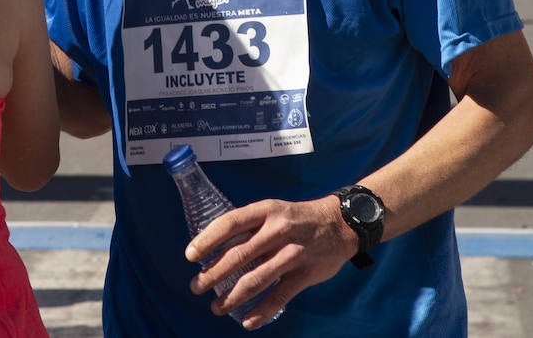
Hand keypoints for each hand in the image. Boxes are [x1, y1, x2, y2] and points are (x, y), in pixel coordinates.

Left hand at [185, 196, 355, 329]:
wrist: (341, 223)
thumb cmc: (298, 218)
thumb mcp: (274, 210)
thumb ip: (250, 226)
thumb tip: (216, 246)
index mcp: (266, 211)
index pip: (230, 223)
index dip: (208, 240)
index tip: (190, 256)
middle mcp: (277, 230)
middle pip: (239, 255)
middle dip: (213, 274)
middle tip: (196, 286)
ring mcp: (292, 253)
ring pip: (256, 279)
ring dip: (232, 297)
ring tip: (216, 307)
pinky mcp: (305, 274)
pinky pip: (279, 296)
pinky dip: (261, 311)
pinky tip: (247, 321)